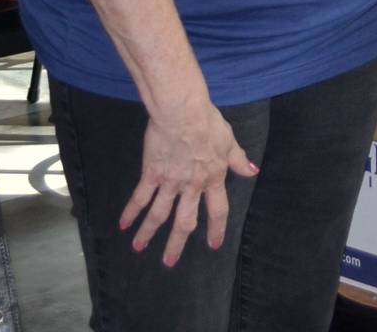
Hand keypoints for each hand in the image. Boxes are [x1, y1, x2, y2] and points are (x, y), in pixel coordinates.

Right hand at [122, 93, 258, 266]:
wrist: (183, 113)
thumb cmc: (208, 122)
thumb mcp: (229, 140)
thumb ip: (238, 160)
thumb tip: (252, 172)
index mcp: (213, 178)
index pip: (218, 210)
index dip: (216, 229)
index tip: (214, 245)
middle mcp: (191, 186)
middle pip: (184, 221)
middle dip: (176, 244)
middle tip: (169, 262)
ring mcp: (170, 182)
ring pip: (159, 214)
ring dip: (148, 233)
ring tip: (139, 248)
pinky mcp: (152, 173)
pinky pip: (141, 197)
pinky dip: (131, 212)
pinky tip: (124, 224)